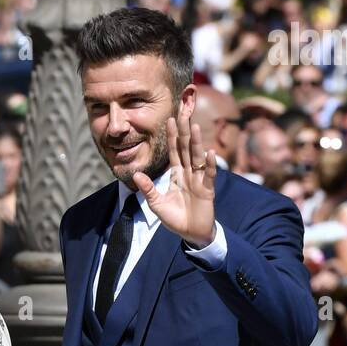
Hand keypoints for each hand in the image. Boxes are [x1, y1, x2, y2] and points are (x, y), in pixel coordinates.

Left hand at [131, 113, 216, 247]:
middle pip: (186, 148)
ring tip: (194, 127)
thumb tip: (136, 174)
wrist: (191, 234)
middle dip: (184, 131)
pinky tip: (210, 153)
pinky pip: (209, 174)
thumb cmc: (175, 219)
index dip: (171, 136)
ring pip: (198, 157)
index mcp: (176, 174)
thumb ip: (148, 189)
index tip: (170, 119)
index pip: (174, 151)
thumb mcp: (157, 204)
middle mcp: (189, 173)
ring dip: (197, 142)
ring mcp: (199, 179)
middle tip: (183, 112)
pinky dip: (210, 165)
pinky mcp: (207, 189)